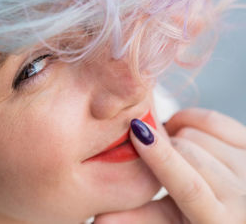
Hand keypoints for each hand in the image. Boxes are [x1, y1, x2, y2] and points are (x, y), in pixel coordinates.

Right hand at [94, 108, 245, 223]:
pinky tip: (180, 132)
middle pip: (188, 150)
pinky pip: (211, 119)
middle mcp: (242, 193)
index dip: (162, 158)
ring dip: (174, 135)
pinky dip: (189, 119)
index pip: (189, 186)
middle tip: (144, 150)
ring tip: (166, 150)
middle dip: (161, 146)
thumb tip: (100, 218)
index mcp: (219, 220)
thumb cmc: (200, 218)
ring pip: (196, 132)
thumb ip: (137, 219)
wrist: (236, 210)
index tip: (137, 132)